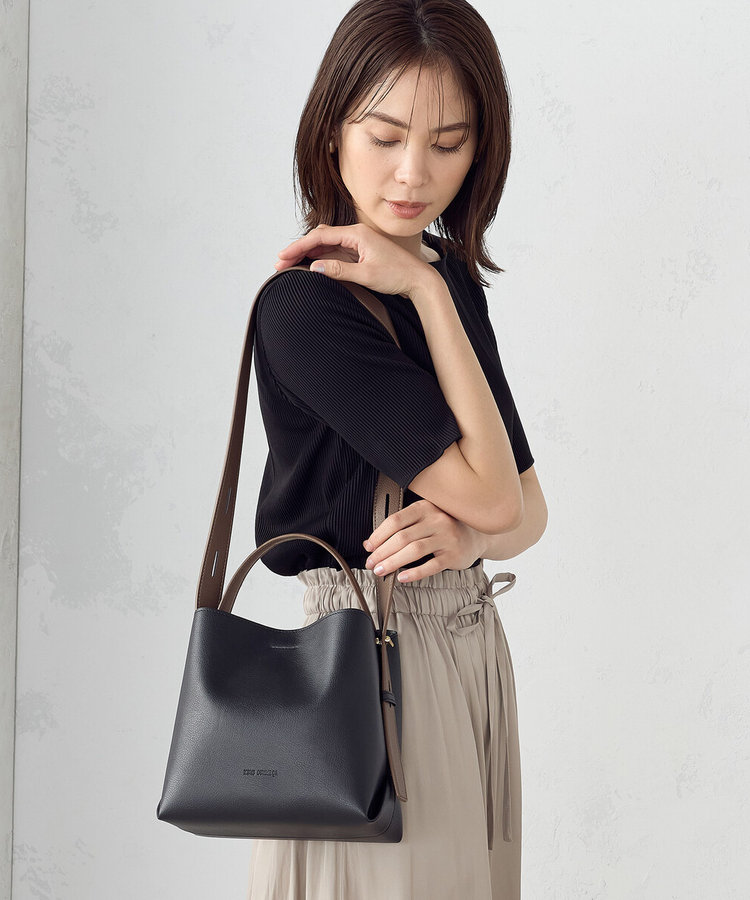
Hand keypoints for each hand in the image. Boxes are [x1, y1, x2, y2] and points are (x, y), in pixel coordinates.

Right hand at [273, 222, 436, 298]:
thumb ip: (339, 270)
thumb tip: (315, 267)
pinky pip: (335, 251)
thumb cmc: (397, 275)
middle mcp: (356, 234)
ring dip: (308, 254)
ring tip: (290, 265)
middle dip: (299, 249)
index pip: (320, 236)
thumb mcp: (366, 275)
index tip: (283, 257)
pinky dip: (320, 257)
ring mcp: (358, 243)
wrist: (419, 280)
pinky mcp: (361, 252)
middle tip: (280, 263)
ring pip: (326, 244)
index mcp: (357, 234)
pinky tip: (310, 264)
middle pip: (320, 238)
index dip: (299, 247)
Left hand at [362, 499, 485, 582]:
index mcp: (425, 508)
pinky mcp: (453, 555)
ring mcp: (446, 538)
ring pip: (414, 551)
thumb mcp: (426, 518)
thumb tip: (372, 543)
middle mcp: (436, 520)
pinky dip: (414, 573)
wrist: (477, 536)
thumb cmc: (445, 528)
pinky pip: (431, 565)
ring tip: (381, 570)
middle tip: (371, 563)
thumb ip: (404, 526)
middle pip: (402, 537)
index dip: (379, 535)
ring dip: (393, 562)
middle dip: (382, 552)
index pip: (395, 521)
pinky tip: (402, 577)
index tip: (368, 547)